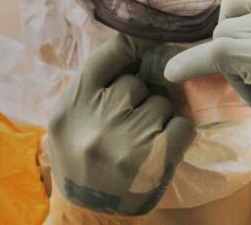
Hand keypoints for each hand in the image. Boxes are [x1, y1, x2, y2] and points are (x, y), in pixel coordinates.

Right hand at [47, 37, 194, 215]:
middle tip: (127, 119)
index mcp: (70, 107)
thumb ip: (92, 82)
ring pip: (161, 103)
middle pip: (136, 83)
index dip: (127, 47)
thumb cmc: (79, 156)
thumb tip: (131, 41)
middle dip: (137, 96)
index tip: (137, 47)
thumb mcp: (68, 117)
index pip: (106, 56)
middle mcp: (97, 121)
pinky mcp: (156, 160)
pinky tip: (161, 145)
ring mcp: (127, 141)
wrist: (88, 209)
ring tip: (140, 136)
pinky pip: (182, 125)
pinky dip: (177, 132)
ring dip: (157, 116)